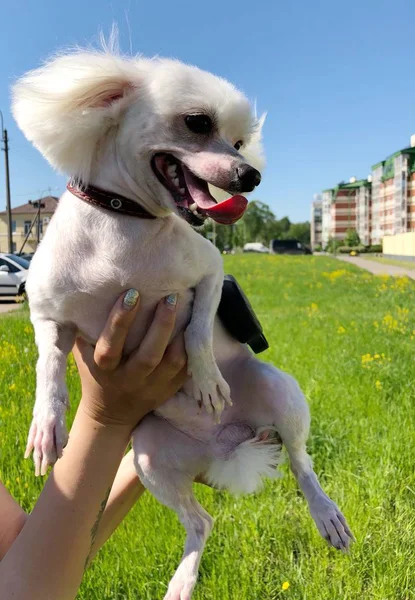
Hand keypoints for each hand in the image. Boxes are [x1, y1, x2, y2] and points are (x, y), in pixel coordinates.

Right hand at [73, 290, 187, 430]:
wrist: (110, 415)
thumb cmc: (95, 372)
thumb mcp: (83, 352)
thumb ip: (85, 327)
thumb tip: (85, 290)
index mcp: (105, 369)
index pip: (110, 346)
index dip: (120, 320)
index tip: (132, 294)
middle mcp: (129, 380)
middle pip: (149, 356)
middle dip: (161, 325)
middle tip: (171, 297)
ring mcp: (152, 387)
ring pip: (173, 363)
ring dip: (182, 336)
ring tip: (189, 309)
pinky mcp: (169, 390)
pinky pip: (186, 369)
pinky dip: (192, 349)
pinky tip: (195, 327)